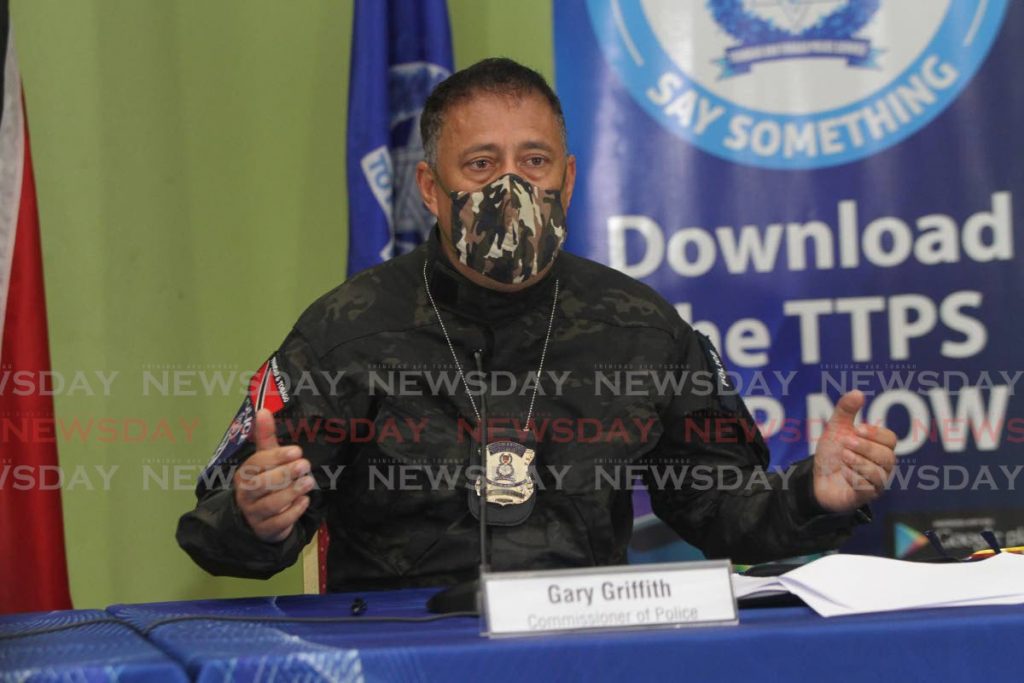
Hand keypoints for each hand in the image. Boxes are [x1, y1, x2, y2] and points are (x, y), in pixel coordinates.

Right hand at [233, 408, 313, 542]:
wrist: (259, 519)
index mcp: (244, 474)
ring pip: (270, 504)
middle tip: (305, 466)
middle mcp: (245, 494)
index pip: (256, 463)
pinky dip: (293, 512)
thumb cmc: (265, 482)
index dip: (276, 456)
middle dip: (284, 474)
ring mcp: (254, 514)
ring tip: (309, 482)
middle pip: (260, 485)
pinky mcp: (265, 530)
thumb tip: (263, 409)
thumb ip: (265, 437)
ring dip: (291, 492)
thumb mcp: (265, 459)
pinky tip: (304, 502)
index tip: (297, 451)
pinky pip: (279, 522)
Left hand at [812, 390, 896, 513]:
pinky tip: (843, 473)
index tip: (857, 428)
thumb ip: (845, 411)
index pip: (890, 439)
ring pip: (879, 473)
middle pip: (888, 456)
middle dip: (866, 447)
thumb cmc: (831, 454)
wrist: (815, 479)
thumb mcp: (835, 429)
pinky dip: (854, 478)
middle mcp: (881, 466)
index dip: (876, 433)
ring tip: (843, 457)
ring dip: (859, 462)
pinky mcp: (865, 496)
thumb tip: (858, 393)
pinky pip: (868, 488)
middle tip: (846, 443)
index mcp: (877, 447)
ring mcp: (875, 482)